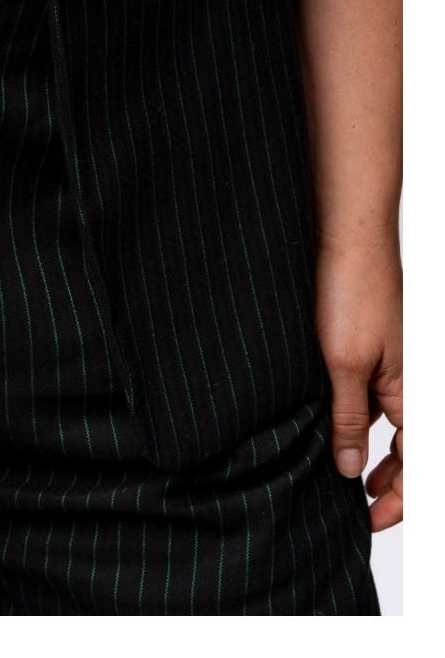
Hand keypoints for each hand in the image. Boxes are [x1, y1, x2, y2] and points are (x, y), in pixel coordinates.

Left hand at [316, 232, 402, 530]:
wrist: (348, 238)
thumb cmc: (351, 291)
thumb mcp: (342, 364)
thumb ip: (347, 418)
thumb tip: (350, 470)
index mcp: (412, 393)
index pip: (418, 462)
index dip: (401, 497)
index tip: (374, 518)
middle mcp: (408, 383)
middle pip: (411, 451)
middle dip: (392, 484)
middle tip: (362, 509)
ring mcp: (391, 367)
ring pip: (392, 427)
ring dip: (376, 456)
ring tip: (350, 480)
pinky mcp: (371, 350)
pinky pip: (375, 400)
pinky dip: (361, 424)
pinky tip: (337, 431)